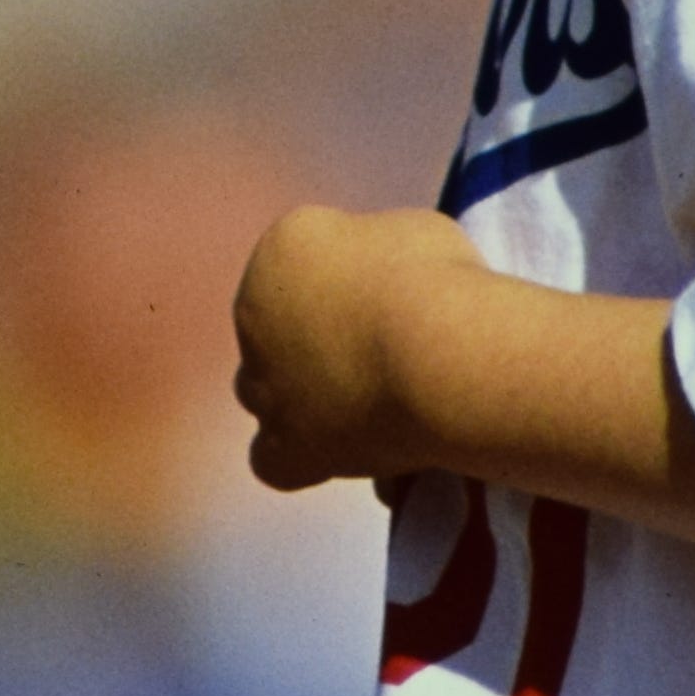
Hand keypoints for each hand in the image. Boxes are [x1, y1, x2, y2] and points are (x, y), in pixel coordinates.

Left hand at [232, 202, 476, 493]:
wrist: (441, 353)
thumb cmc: (441, 282)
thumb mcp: (412, 235)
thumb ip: (381, 256)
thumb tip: (386, 277)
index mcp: (284, 248)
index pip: (298, 266)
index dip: (345, 290)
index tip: (388, 305)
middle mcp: (253, 311)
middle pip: (271, 330)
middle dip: (310, 344)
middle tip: (372, 359)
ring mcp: (263, 383)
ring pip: (260, 392)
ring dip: (297, 398)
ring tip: (359, 408)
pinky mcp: (284, 444)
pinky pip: (272, 459)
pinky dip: (300, 459)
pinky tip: (339, 455)